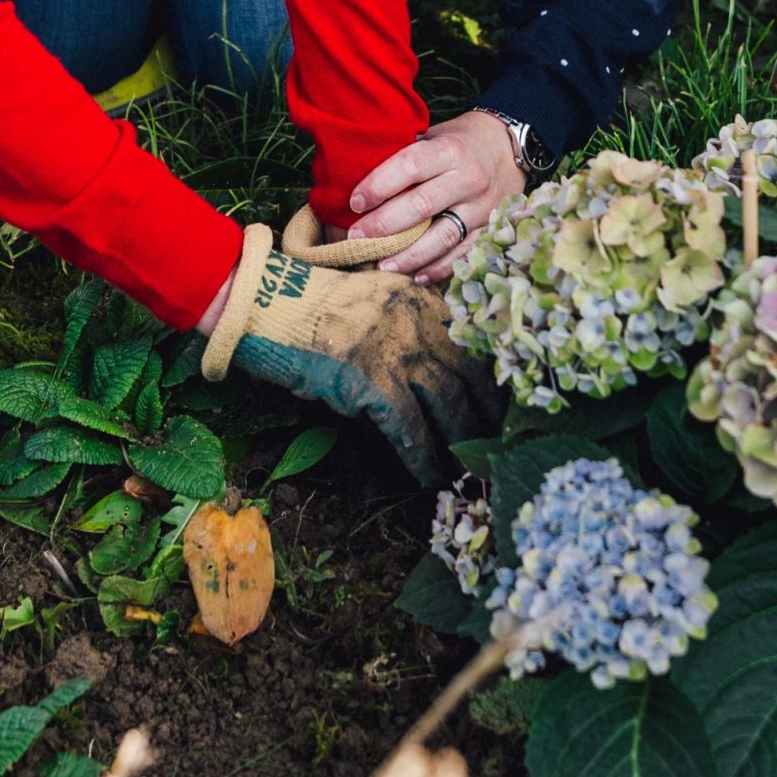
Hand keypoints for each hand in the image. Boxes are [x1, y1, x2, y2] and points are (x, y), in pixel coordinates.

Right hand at [206, 233, 497, 482]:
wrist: (268, 303)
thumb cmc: (315, 305)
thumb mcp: (377, 299)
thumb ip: (412, 323)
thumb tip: (439, 371)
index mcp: (423, 299)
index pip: (474, 340)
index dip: (493, 375)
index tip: (508, 400)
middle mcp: (420, 322)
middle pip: (471, 375)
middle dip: (488, 412)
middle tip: (500, 441)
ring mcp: (398, 351)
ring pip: (449, 404)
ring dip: (462, 440)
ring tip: (471, 468)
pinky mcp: (373, 383)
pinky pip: (409, 429)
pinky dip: (422, 457)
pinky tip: (429, 477)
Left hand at [345, 109, 523, 285]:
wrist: (508, 146)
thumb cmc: (459, 140)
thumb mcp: (434, 135)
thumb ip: (405, 154)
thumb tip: (358, 175)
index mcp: (449, 150)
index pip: (410, 166)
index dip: (379, 185)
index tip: (354, 202)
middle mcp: (468, 178)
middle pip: (421, 206)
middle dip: (384, 225)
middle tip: (356, 238)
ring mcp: (482, 207)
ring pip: (442, 236)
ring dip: (409, 255)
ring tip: (381, 266)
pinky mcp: (490, 228)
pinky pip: (463, 253)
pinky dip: (439, 268)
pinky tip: (417, 276)